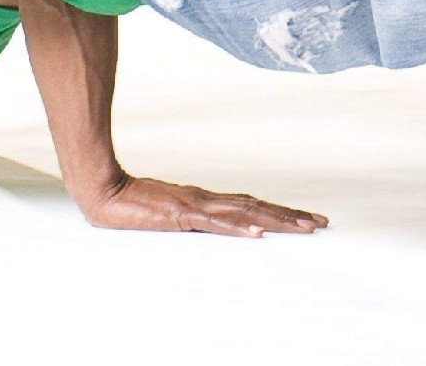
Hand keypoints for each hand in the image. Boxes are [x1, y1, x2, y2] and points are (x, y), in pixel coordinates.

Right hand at [75, 172, 330, 237]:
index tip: (306, 219)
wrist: (105, 190)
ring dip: (275, 222)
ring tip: (302, 229)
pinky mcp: (180, 214)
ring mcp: (196, 205)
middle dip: (290, 217)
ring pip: (245, 214)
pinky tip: (255, 235)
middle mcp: (208, 199)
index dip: (280, 212)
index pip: (252, 205)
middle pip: (257, 207)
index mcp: (207, 200)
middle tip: (321, 223)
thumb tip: (214, 228)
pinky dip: (236, 229)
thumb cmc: (134, 203)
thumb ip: (192, 219)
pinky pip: (213, 224)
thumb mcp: (170, 215)